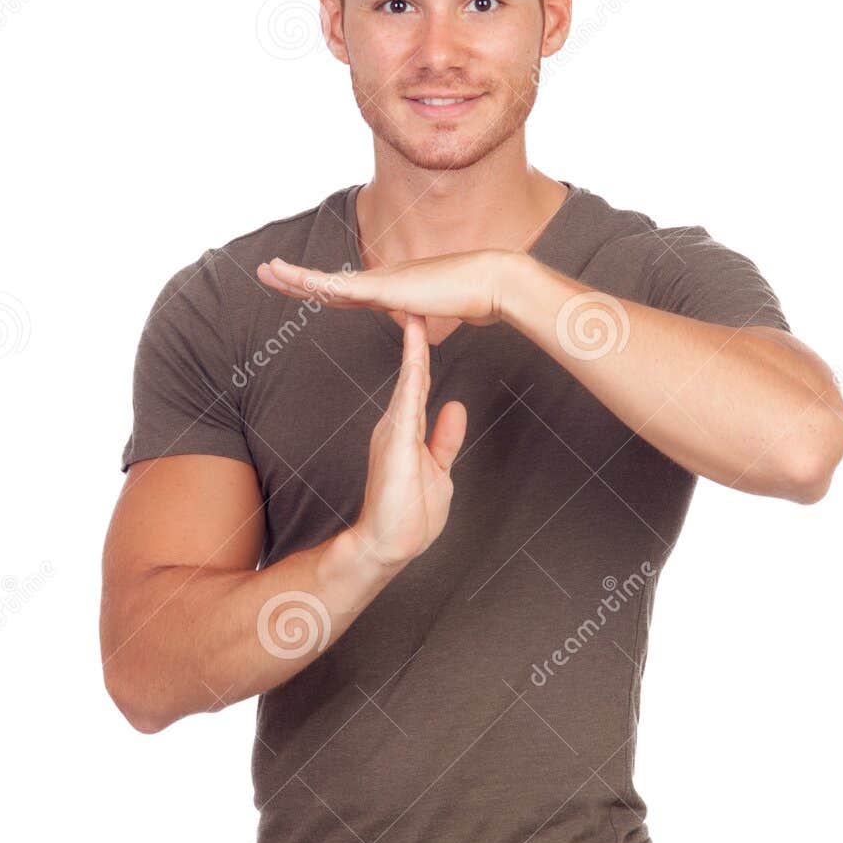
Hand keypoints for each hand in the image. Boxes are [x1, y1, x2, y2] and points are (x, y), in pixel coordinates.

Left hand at [256, 248, 512, 327]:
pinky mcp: (383, 288)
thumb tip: (422, 320)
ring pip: (327, 281)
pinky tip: (291, 277)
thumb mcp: (442, 311)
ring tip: (267, 269)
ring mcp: (381, 282)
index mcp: (392, 290)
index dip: (321, 289)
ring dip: (295, 276)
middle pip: (329, 283)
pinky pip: (337, 285)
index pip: (347, 292)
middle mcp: (381, 281)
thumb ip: (425, 314)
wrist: (490, 283)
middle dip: (296, 278)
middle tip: (267, 269)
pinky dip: (311, 281)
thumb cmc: (475, 297)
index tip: (301, 287)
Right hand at [353, 313, 466, 568]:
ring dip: (413, 344)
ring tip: (414, 308)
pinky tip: (416, 344)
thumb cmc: (410, 515)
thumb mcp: (439, 469)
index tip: (428, 322)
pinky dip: (412, 368)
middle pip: (413, 372)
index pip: (419, 382)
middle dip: (415, 337)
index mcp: (406, 429)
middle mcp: (396, 422)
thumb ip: (445, 438)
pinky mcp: (396, 438)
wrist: (387, 544)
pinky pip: (407, 396)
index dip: (424, 352)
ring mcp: (394, 429)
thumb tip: (455, 406)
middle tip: (417, 298)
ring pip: (408, 378)